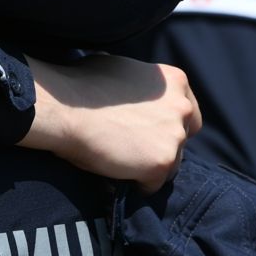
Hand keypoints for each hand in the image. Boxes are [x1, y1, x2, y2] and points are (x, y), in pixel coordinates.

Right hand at [20, 54, 201, 191]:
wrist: (66, 108)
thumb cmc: (82, 85)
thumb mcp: (122, 70)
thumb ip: (141, 85)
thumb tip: (134, 91)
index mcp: (174, 82)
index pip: (189, 112)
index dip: (168, 125)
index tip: (150, 132)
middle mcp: (182, 107)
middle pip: (182, 139)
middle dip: (162, 146)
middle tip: (134, 149)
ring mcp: (175, 136)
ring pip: (171, 164)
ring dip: (149, 166)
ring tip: (121, 162)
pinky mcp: (162, 162)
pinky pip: (154, 184)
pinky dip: (137, 184)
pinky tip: (116, 173)